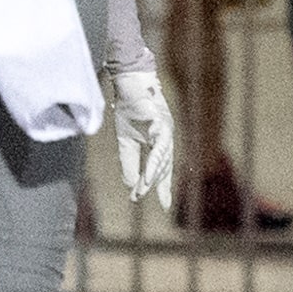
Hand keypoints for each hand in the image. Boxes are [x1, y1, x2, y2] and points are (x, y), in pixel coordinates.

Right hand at [111, 68, 174, 209]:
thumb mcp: (125, 141)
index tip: (164, 206)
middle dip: (160, 185)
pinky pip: (159, 147)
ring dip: (152, 176)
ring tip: (143, 191)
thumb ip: (129, 162)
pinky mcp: (162, 124)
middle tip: (159, 204)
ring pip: (162, 159)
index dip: (163, 186)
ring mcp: (166, 131)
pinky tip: (149, 175)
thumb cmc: (129, 109)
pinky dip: (154, 162)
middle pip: (166, 167)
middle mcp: (166, 138)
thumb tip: (131, 185)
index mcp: (159, 142)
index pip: (163, 168)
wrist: (128, 85)